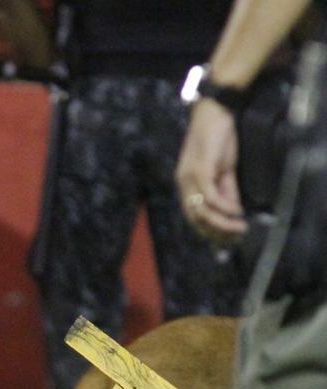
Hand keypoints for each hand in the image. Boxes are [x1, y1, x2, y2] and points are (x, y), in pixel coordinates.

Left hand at [175, 100, 247, 243]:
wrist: (215, 113)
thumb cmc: (219, 140)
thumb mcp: (224, 171)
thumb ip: (227, 191)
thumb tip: (233, 213)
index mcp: (185, 185)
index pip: (192, 217)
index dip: (209, 231)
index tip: (227, 240)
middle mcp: (183, 184)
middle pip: (195, 219)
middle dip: (215, 232)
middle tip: (235, 238)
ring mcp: (189, 177)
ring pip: (201, 211)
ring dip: (221, 224)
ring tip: (239, 228)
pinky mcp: (199, 169)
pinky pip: (209, 196)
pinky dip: (224, 207)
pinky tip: (237, 212)